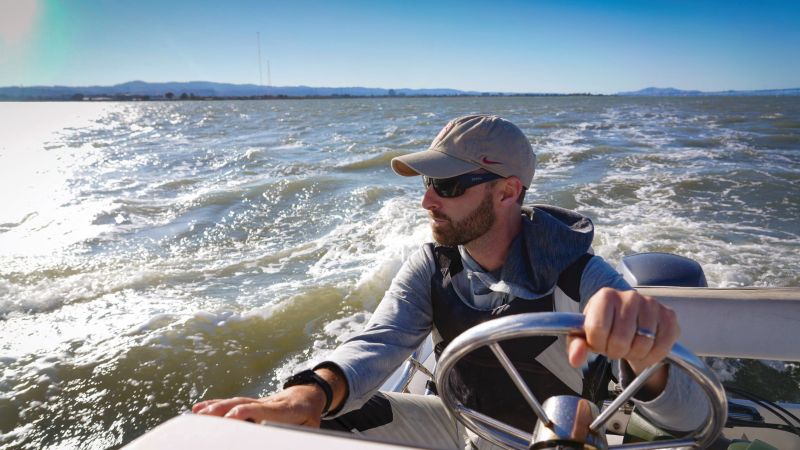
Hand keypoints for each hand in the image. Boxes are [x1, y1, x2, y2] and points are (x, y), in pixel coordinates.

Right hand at [192, 384, 327, 426]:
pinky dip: (216, 405)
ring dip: (216, 407)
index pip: (265, 409)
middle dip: (224, 409)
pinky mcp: (252, 403)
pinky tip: (199, 409)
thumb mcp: (311, 426)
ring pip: (235, 402)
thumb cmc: (310, 414)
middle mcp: (269, 402)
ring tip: (197, 415)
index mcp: (286, 409)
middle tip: (205, 418)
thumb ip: (299, 434)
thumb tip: (285, 439)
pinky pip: (233, 403)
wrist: (309, 394)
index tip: (232, 417)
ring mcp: (259, 401)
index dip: (248, 412)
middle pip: (244, 403)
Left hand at [567, 288, 679, 392]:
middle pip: (621, 340)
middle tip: (615, 347)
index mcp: (605, 296)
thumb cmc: (603, 327)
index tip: (599, 342)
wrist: (627, 319)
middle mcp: (630, 296)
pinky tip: (645, 350)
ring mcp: (651, 304)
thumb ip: (577, 346)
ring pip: (642, 345)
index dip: (598, 344)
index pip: (598, 329)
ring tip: (629, 347)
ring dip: (634, 355)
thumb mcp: (585, 335)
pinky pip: (662, 346)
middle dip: (616, 351)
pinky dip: (652, 356)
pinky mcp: (669, 316)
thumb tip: (575, 359)